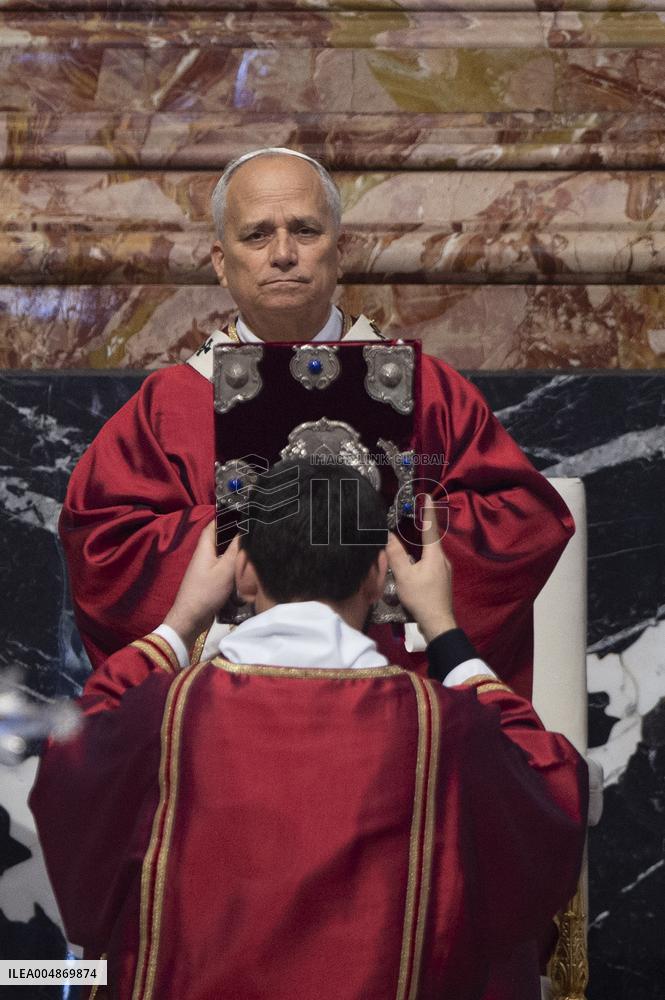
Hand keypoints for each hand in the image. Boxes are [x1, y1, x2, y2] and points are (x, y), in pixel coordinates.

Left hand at [163, 520, 239, 651]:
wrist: (191, 618)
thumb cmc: (207, 591)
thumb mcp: (225, 570)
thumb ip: (235, 550)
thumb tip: (246, 529)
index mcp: (205, 548)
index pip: (214, 525)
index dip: (225, 517)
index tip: (242, 511)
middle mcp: (204, 555)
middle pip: (219, 539)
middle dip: (233, 533)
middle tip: (252, 528)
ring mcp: (206, 569)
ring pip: (222, 553)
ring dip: (234, 550)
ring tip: (253, 545)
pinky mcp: (210, 581)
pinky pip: (223, 566)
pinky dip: (233, 564)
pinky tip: (245, 566)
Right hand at [386, 495, 455, 642]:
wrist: (438, 623)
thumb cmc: (421, 598)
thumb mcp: (405, 576)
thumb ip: (396, 555)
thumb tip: (388, 536)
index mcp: (435, 555)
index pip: (430, 528)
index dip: (428, 512)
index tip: (427, 496)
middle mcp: (443, 560)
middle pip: (432, 539)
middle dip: (424, 526)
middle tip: (416, 513)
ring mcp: (444, 571)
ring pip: (432, 552)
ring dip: (422, 543)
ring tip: (413, 535)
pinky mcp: (442, 581)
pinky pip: (431, 562)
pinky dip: (423, 555)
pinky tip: (416, 561)